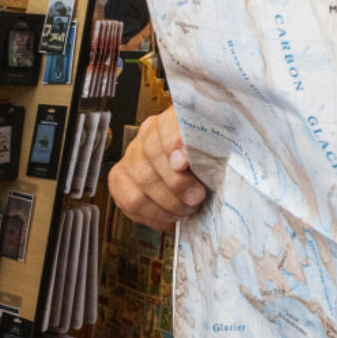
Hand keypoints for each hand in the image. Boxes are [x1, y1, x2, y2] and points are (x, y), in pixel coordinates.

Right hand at [108, 106, 207, 230]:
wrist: (195, 175)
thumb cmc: (208, 162)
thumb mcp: (217, 152)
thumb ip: (211, 153)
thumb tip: (187, 165)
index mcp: (173, 120)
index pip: (167, 125)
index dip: (173, 143)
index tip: (184, 163)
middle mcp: (146, 135)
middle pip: (153, 157)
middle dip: (177, 184)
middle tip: (197, 197)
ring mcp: (131, 158)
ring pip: (141, 183)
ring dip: (168, 203)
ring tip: (187, 209)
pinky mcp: (119, 181)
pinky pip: (130, 202)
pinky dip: (154, 215)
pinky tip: (172, 216)